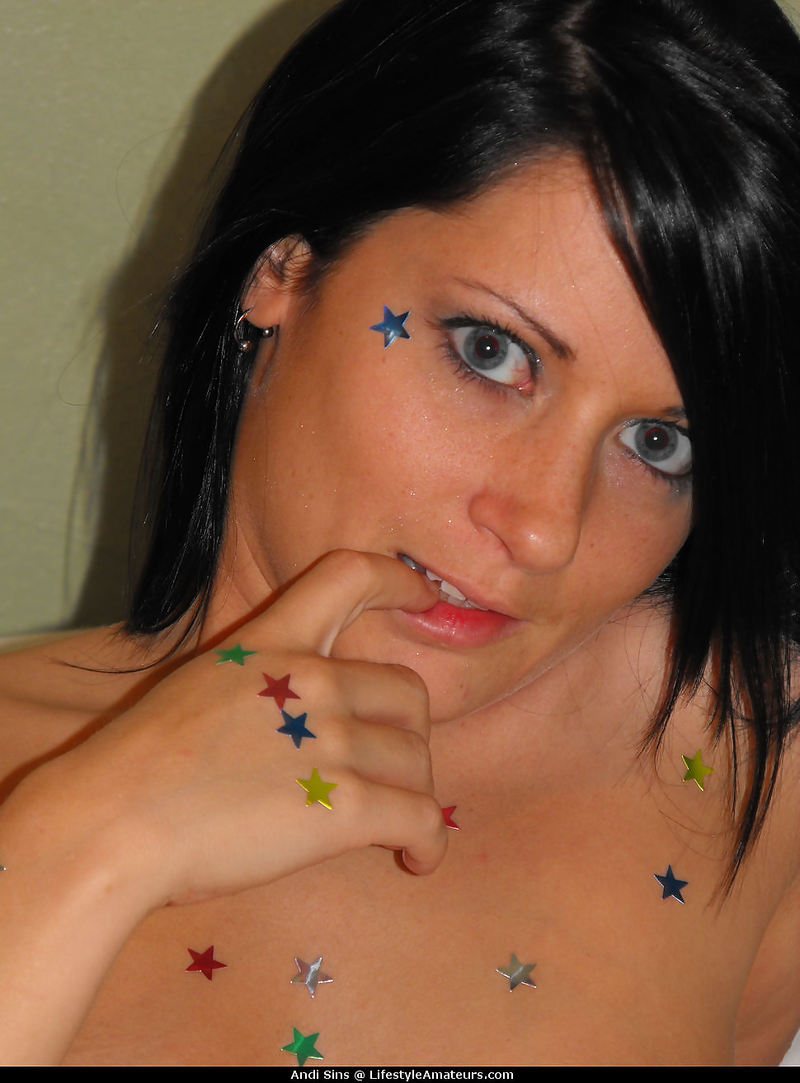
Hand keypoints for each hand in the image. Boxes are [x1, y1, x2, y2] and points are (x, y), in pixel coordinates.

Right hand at [8, 551, 445, 911]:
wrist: (111, 822)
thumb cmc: (136, 766)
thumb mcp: (200, 686)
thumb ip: (257, 684)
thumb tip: (291, 716)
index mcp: (273, 643)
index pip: (349, 576)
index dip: (399, 582)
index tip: (425, 596)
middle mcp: (313, 682)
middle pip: (409, 693)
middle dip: (408, 734)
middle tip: (387, 769)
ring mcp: (332, 742)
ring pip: (418, 760)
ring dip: (415, 794)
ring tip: (397, 827)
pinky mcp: (345, 807)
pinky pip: (422, 817)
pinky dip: (430, 842)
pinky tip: (417, 859)